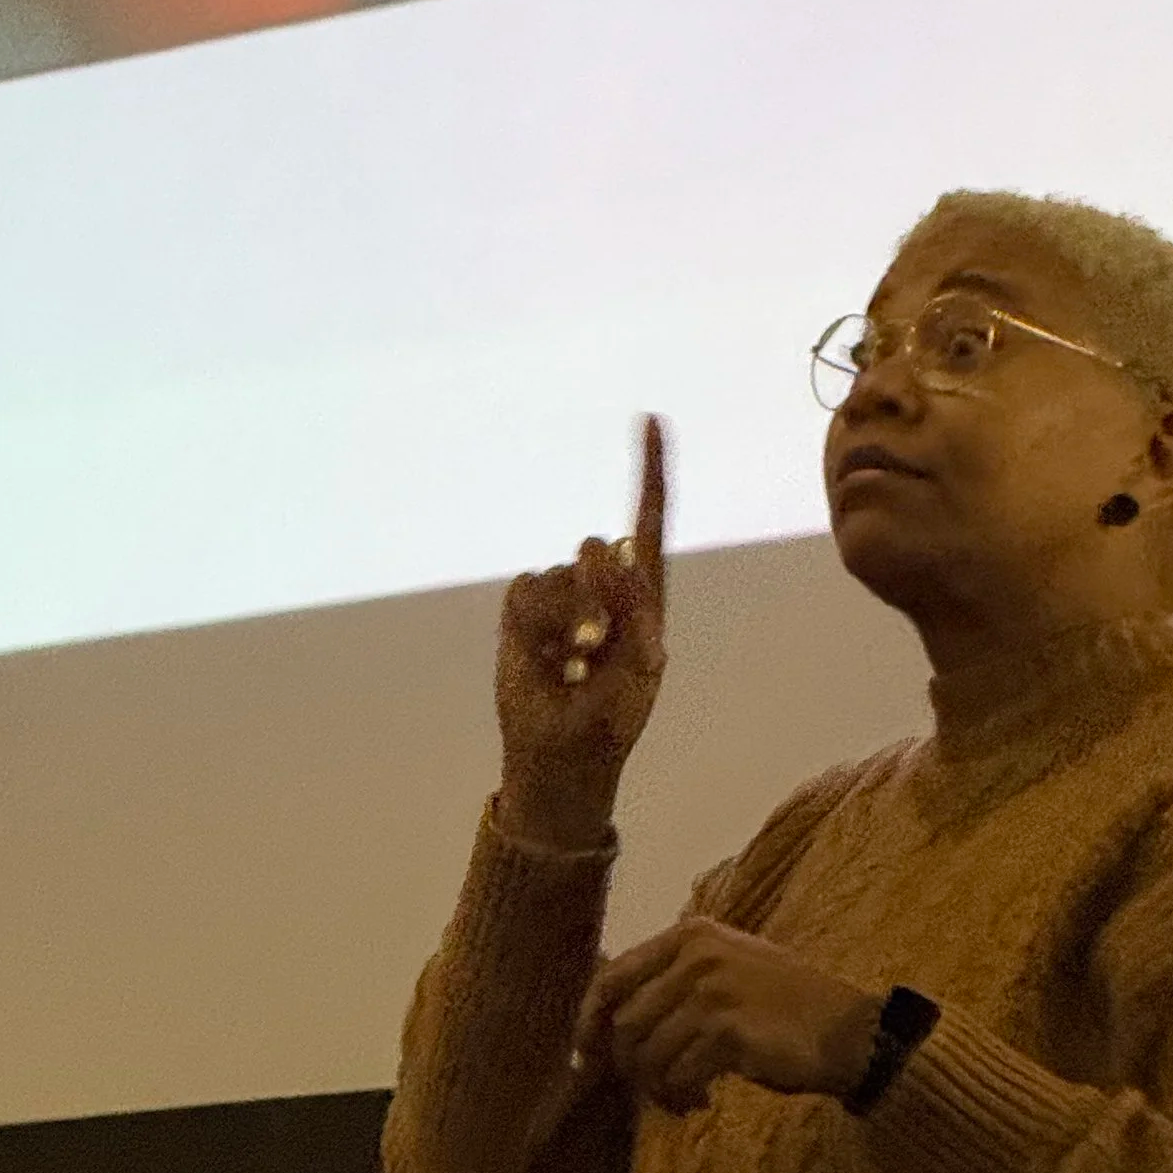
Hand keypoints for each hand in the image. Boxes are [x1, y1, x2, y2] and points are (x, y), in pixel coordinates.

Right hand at [494, 417, 669, 847]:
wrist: (563, 752)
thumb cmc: (613, 715)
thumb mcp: (641, 664)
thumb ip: (633, 604)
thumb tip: (605, 548)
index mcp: (644, 593)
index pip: (650, 519)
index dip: (651, 469)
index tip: (651, 419)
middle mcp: (600, 585)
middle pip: (601, 549)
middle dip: (602, 593)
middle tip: (599, 646)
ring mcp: (559, 597)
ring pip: (561, 574)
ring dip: (569, 621)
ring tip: (575, 665)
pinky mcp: (521, 613)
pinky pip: (527, 592)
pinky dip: (538, 626)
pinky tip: (550, 661)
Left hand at [570, 916, 883, 1115]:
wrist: (848, 1031)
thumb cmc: (784, 1008)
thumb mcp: (726, 970)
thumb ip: (673, 982)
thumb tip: (607, 1028)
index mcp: (690, 935)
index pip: (612, 977)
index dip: (588, 1021)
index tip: (583, 1057)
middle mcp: (696, 956)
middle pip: (625, 1023)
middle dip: (628, 1067)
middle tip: (651, 1090)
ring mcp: (712, 991)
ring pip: (647, 1055)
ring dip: (657, 1088)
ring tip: (682, 1099)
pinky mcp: (728, 1030)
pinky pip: (678, 1075)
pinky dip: (681, 1098)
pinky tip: (702, 1102)